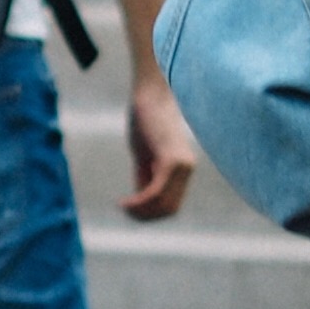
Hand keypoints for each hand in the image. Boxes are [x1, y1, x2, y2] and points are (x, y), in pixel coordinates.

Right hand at [124, 70, 197, 218]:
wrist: (150, 92)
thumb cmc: (145, 118)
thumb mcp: (143, 153)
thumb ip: (145, 175)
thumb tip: (141, 199)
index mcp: (182, 168)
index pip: (171, 205)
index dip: (150, 213)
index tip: (128, 209)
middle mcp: (187, 169)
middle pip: (169, 210)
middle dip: (145, 216)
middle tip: (124, 210)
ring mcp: (182, 166)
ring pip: (163, 204)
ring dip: (141, 211)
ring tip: (123, 206)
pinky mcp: (171, 160)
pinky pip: (155, 192)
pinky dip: (139, 202)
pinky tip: (124, 202)